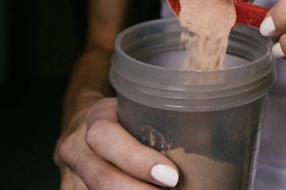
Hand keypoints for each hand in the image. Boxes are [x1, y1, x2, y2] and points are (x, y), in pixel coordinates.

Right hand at [54, 97, 179, 188]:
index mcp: (95, 119)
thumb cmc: (123, 116)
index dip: (138, 160)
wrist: (85, 124)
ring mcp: (71, 176)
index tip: (171, 177)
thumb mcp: (141, 107)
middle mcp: (76, 149)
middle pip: (101, 178)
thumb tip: (214, 134)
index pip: (107, 139)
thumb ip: (167, 119)